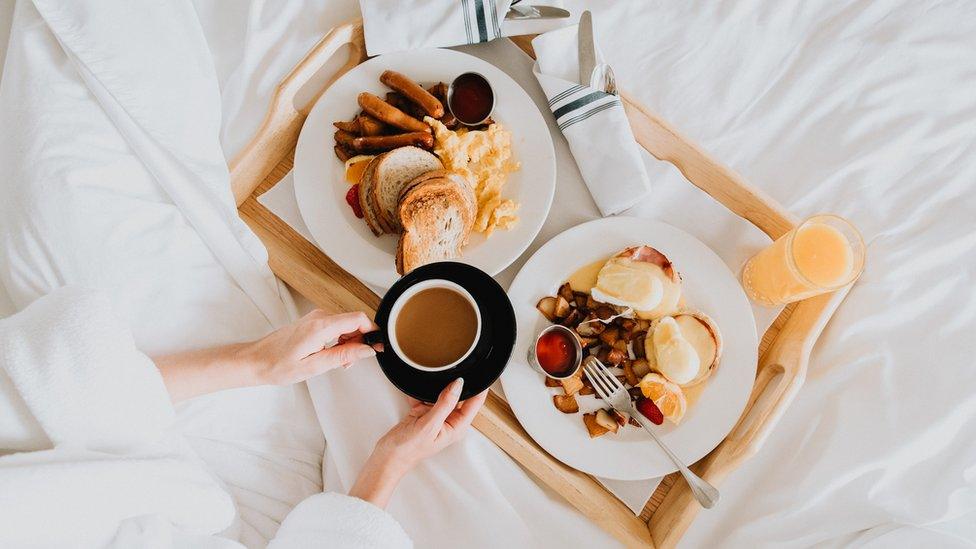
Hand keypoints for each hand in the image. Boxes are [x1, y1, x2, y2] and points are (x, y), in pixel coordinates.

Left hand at [244, 310, 380, 385]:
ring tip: (340, 362)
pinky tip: (332, 354)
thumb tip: (367, 349)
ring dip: (350, 342)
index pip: (358, 318)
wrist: (256, 360)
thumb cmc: (278, 365)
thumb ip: (344, 355)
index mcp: (321, 326)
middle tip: (353, 361)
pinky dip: (341, 340)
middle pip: (354, 321)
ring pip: (346, 324)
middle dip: (360, 340)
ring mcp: (316, 317)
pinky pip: (336, 326)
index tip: (378, 346)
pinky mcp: (313, 322)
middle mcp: (319, 317)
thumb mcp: (315, 366)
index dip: (373, 332)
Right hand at [349, 379, 486, 507]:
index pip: (475, 403)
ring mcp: (436, 416)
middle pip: (459, 396)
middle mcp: (449, 421)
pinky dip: (419, 393)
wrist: (386, 457)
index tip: (480, 371)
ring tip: (431, 380)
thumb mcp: (429, 425)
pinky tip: (415, 390)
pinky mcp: (423, 413)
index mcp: (457, 426)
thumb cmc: (408, 449)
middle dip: (454, 384)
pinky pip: (425, 396)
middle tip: (451, 369)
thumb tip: (458, 385)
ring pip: (441, 394)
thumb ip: (445, 403)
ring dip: (434, 388)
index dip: (480, 387)